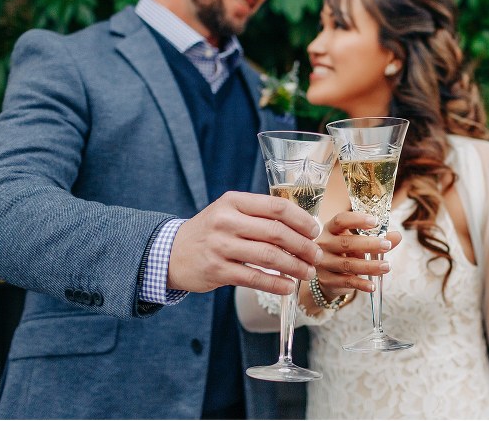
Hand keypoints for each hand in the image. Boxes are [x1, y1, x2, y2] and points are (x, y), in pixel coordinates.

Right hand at [167, 191, 321, 294]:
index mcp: (234, 201)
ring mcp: (220, 246)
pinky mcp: (217, 271)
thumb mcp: (229, 212)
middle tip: (316, 256)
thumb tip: (303, 227)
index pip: (276, 207)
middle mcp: (226, 221)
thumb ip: (259, 214)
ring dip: (295, 266)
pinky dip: (276, 284)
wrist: (171, 253)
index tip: (314, 231)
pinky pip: (255, 278)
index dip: (301, 220)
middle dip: (303, 246)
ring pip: (269, 256)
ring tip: (308, 272)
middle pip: (276, 232)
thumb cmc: (211, 231)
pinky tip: (288, 287)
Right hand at [314, 211, 402, 299]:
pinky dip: (361, 284)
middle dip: (369, 244)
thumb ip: (377, 238)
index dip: (357, 220)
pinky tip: (373, 285)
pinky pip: (346, 281)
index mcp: (331, 229)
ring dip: (370, 266)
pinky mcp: (327, 280)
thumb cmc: (345, 253)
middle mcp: (324, 244)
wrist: (327, 276)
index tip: (375, 221)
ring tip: (387, 266)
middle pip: (346, 243)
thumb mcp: (358, 242)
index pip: (341, 220)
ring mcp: (324, 263)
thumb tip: (397, 236)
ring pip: (348, 264)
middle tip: (387, 245)